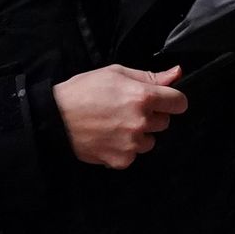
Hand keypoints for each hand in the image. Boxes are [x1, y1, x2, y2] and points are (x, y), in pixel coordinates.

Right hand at [52, 64, 187, 168]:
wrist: (55, 118)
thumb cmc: (84, 90)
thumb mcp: (116, 73)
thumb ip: (150, 76)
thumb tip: (177, 73)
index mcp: (142, 96)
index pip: (179, 102)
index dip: (171, 100)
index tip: (162, 100)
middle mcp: (141, 122)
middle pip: (164, 122)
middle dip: (151, 116)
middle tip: (127, 109)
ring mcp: (131, 144)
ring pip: (150, 141)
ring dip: (139, 134)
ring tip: (116, 124)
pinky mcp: (121, 160)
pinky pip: (133, 155)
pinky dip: (124, 149)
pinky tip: (108, 138)